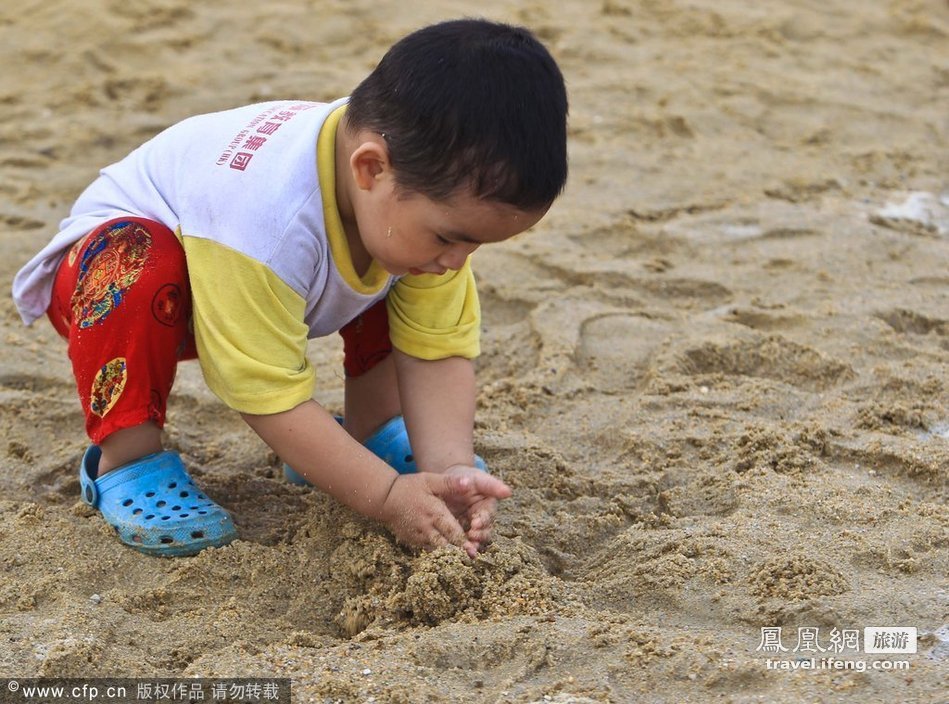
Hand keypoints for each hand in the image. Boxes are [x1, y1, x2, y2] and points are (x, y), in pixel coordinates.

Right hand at [378, 471, 511, 556]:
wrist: (385, 497)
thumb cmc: (409, 487)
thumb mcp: (430, 480)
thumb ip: (450, 482)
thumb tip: (469, 482)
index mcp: (434, 513)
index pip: (452, 532)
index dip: (464, 542)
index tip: (473, 551)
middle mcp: (427, 528)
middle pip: (446, 545)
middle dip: (459, 552)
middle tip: (472, 557)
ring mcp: (418, 536)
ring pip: (437, 550)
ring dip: (449, 554)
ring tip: (461, 559)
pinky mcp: (412, 540)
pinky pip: (427, 548)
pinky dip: (437, 551)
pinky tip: (446, 553)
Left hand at [439, 465, 511, 554]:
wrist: (449, 483)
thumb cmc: (467, 478)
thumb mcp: (478, 479)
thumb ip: (491, 485)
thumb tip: (508, 492)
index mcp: (487, 508)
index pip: (488, 517)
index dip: (483, 521)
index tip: (476, 523)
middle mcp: (481, 521)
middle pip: (483, 533)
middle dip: (478, 537)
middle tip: (470, 537)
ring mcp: (469, 529)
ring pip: (473, 541)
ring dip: (471, 546)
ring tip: (465, 549)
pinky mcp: (458, 533)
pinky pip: (459, 542)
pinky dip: (458, 547)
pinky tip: (453, 551)